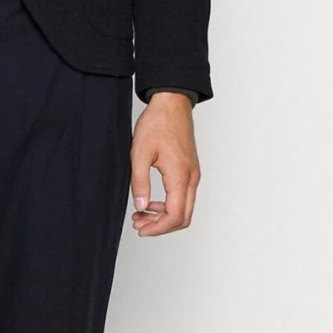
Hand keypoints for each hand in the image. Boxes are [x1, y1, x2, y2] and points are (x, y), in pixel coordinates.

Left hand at [129, 93, 200, 235]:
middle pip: (183, 217)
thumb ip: (139, 183)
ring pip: (184, 208)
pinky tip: (152, 202)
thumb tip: (140, 206)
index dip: (158, 228)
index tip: (141, 229)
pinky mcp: (190, 170)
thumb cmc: (157, 123)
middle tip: (139, 224)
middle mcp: (191, 178)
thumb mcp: (140, 153)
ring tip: (141, 213)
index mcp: (180, 175)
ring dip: (164, 217)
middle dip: (161, 226)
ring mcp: (193, 174)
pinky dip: (169, 205)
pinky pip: (184, 196)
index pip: (175, 216)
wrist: (172, 103)